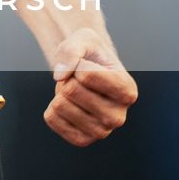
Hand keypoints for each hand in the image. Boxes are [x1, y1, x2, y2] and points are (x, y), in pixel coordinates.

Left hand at [45, 29, 136, 146]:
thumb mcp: (84, 39)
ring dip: (59, 93)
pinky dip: (51, 107)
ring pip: (60, 105)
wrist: (85, 73)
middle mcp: (119, 117)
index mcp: (127, 91)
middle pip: (72, 91)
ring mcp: (102, 132)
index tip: (86, 66)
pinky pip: (52, 119)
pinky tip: (67, 106)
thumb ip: (72, 49)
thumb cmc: (90, 55)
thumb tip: (60, 76)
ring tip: (74, 93)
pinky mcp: (82, 140)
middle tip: (78, 81)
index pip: (86, 75)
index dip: (78, 64)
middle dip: (67, 79)